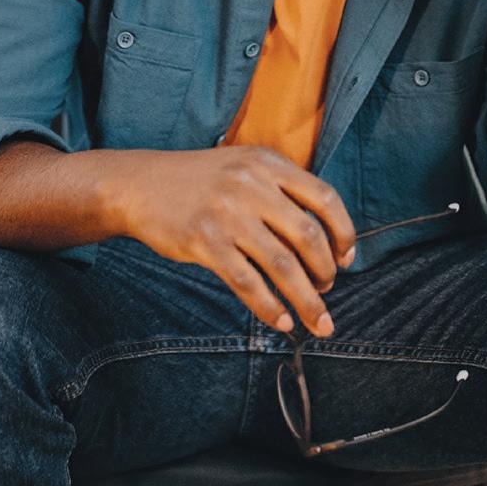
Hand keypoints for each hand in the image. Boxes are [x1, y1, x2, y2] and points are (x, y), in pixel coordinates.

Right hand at [111, 145, 357, 336]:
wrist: (140, 184)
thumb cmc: (198, 181)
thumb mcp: (243, 167)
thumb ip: (279, 191)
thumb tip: (320, 241)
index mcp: (268, 164)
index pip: (325, 198)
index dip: (343, 233)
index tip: (346, 258)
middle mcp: (252, 185)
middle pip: (309, 236)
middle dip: (326, 272)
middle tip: (327, 290)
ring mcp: (228, 214)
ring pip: (283, 265)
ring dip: (307, 300)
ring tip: (317, 321)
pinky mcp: (206, 241)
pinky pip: (248, 283)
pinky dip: (269, 308)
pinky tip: (280, 321)